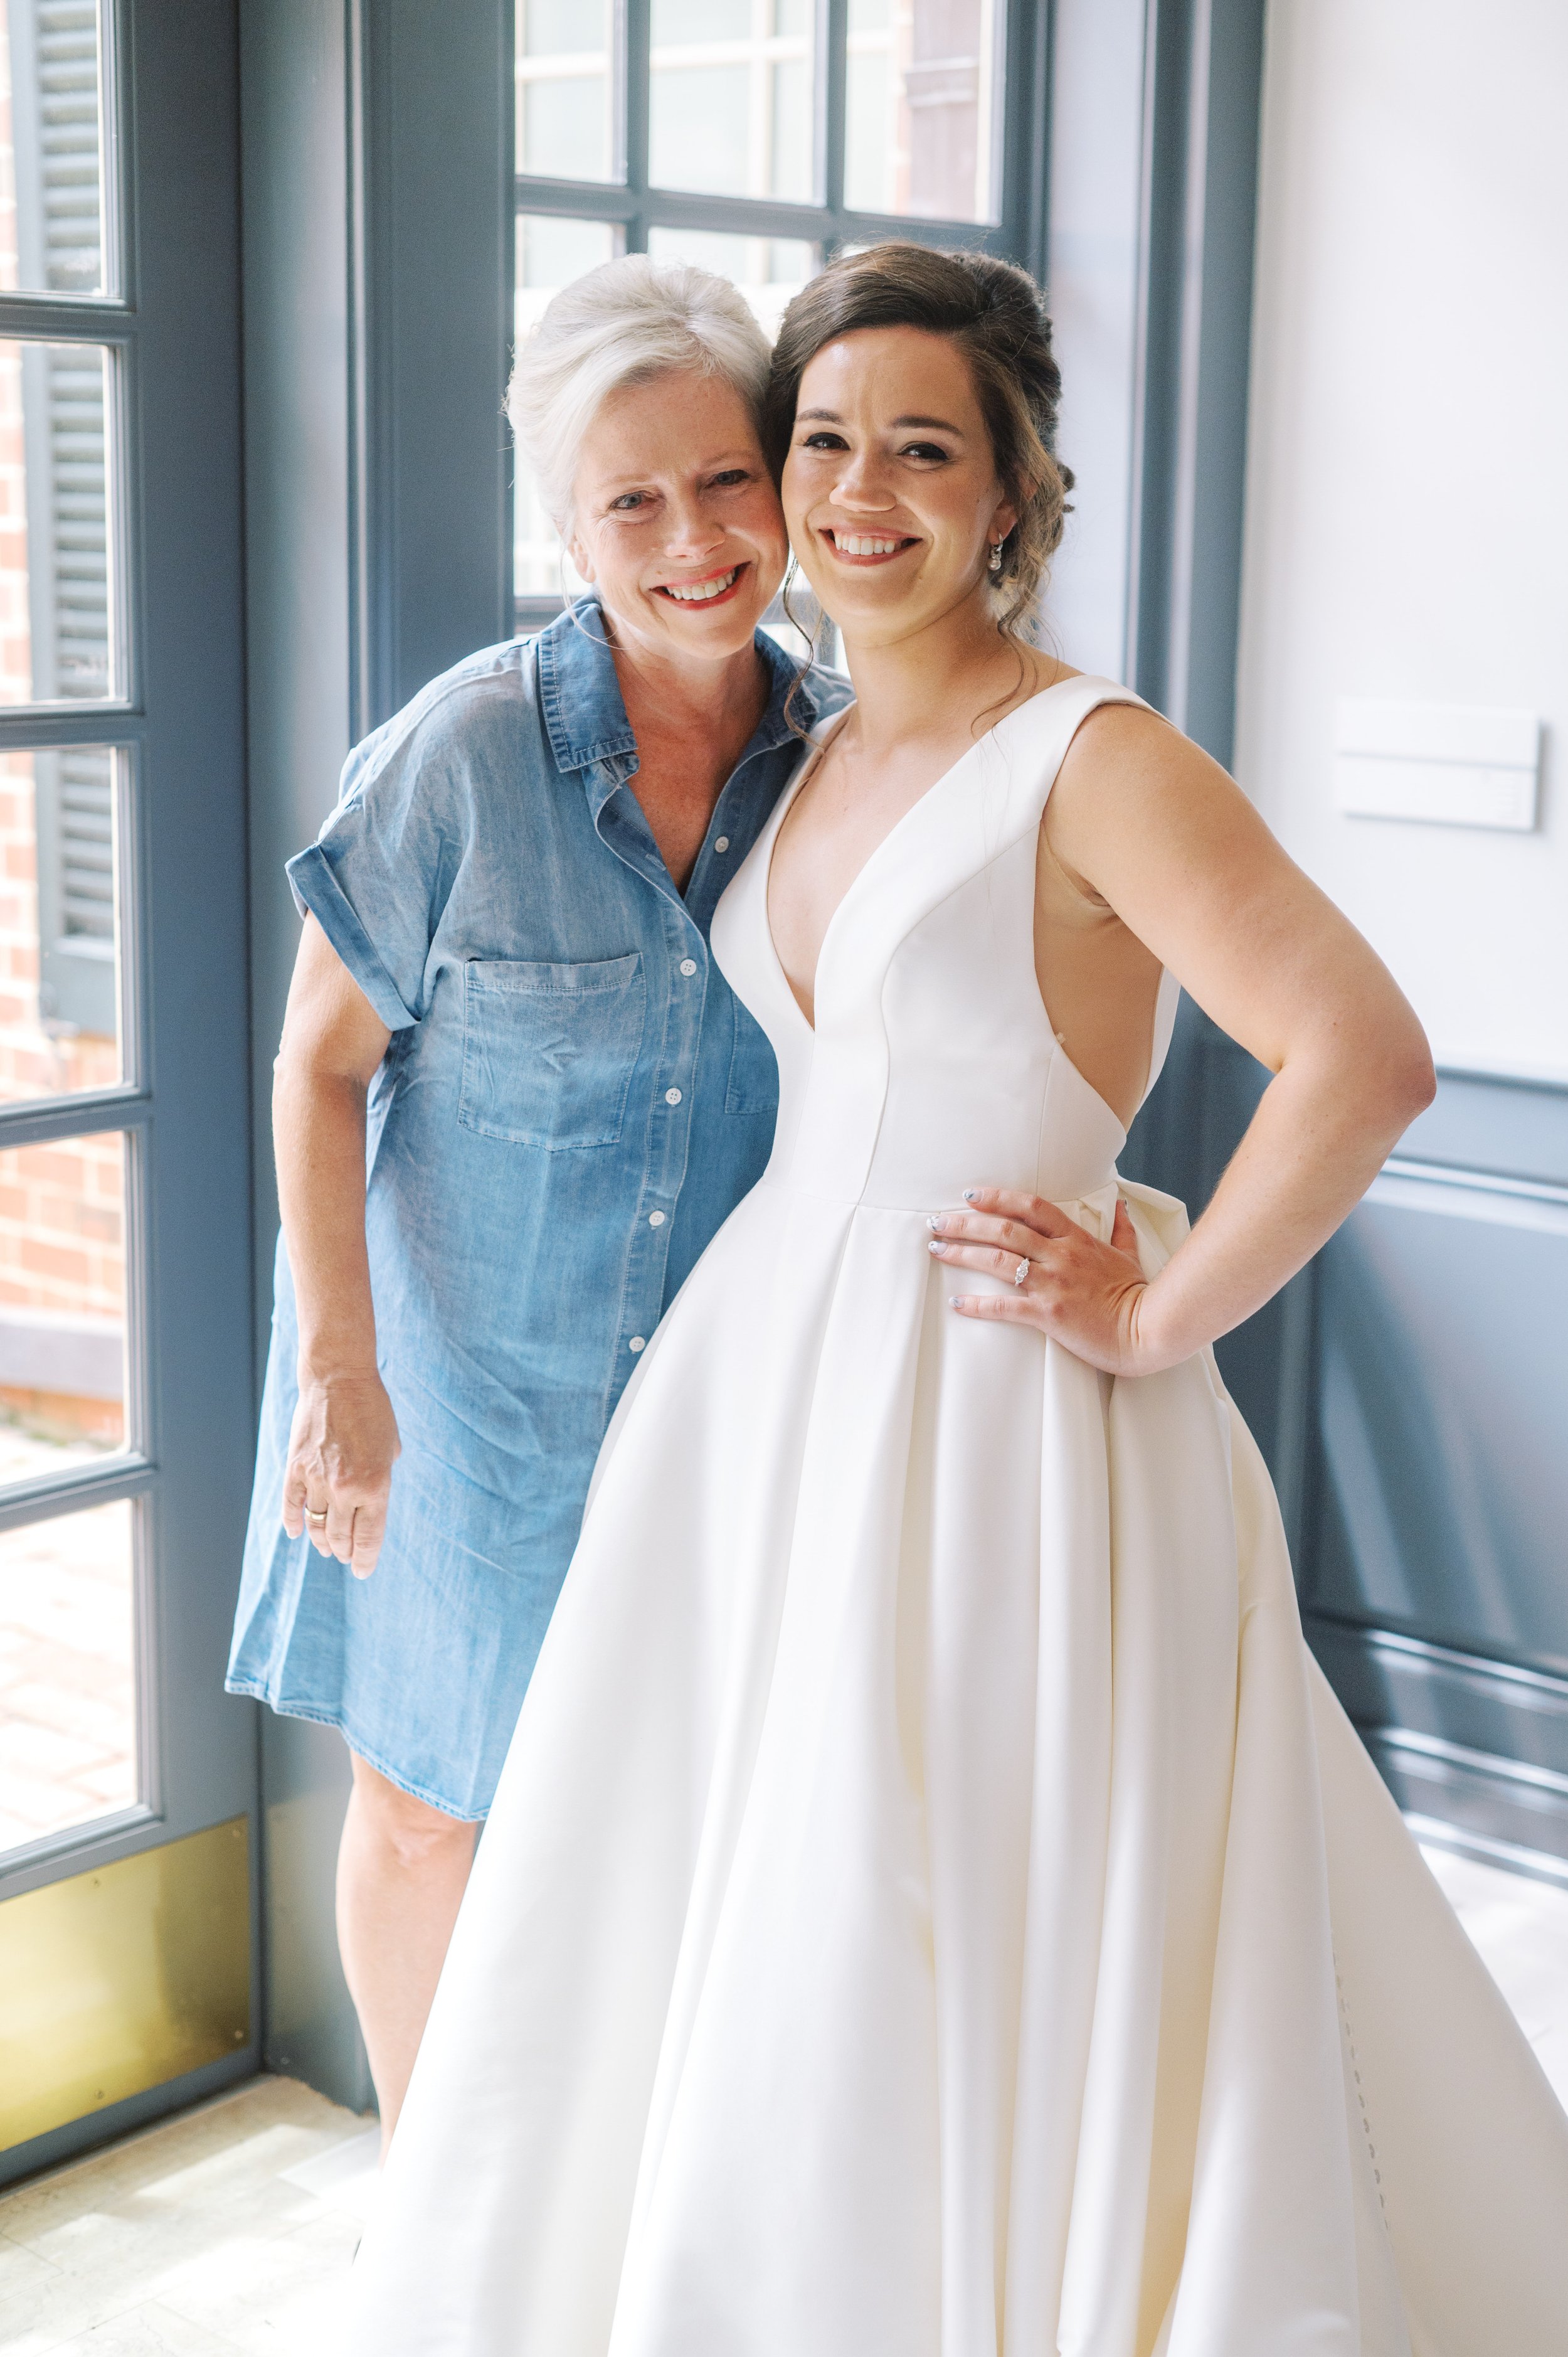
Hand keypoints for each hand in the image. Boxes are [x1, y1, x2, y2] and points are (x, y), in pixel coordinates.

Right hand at [282, 1370, 400, 1577]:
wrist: (339, 1380)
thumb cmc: (373, 1412)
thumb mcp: (391, 1449)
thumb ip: (382, 1480)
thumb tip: (371, 1505)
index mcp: (376, 1485)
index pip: (368, 1539)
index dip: (364, 1560)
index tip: (362, 1572)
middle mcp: (346, 1489)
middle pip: (340, 1538)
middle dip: (344, 1553)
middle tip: (346, 1557)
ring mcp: (317, 1480)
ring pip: (315, 1527)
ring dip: (321, 1542)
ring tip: (327, 1547)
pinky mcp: (295, 1469)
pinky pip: (291, 1506)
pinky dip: (293, 1523)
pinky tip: (296, 1532)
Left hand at [927, 1188, 1165, 1376]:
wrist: (1147, 1330)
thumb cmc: (1136, 1295)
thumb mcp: (1129, 1255)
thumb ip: (1121, 1230)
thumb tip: (1122, 1209)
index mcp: (1075, 1239)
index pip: (1031, 1207)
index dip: (998, 1198)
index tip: (971, 1195)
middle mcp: (1060, 1256)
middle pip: (1004, 1229)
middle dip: (966, 1223)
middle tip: (937, 1221)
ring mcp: (1053, 1284)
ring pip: (998, 1260)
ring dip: (962, 1253)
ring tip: (936, 1249)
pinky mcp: (1048, 1315)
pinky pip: (1005, 1307)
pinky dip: (978, 1304)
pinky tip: (957, 1302)